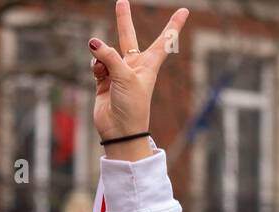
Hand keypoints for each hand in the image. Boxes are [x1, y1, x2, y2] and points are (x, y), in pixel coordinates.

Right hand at [88, 2, 188, 155]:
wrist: (120, 132)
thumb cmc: (132, 107)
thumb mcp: (125, 77)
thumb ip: (110, 56)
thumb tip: (93, 42)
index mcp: (149, 65)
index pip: (164, 41)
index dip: (173, 26)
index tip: (184, 11)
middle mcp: (134, 66)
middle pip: (128, 37)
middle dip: (123, 20)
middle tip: (122, 1)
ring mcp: (118, 73)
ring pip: (106, 52)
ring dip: (101, 55)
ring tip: (103, 69)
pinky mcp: (104, 81)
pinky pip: (96, 64)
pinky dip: (95, 66)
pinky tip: (97, 74)